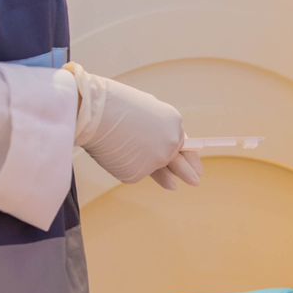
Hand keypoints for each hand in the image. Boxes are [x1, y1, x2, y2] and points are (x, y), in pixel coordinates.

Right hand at [66, 62, 199, 187]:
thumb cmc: (114, 105)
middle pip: (178, 161)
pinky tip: (119, 155)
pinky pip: (135, 171)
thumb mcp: (144, 111)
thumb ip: (156, 128)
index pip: (182, 142)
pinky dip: (128, 165)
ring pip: (158, 169)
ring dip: (166, 178)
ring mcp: (156, 159)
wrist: (95, 112)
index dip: (189, 156)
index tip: (196, 166)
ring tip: (174, 186)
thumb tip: (163, 146)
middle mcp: (169, 142)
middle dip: (187, 171)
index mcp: (173, 122)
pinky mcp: (139, 172)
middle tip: (196, 181)